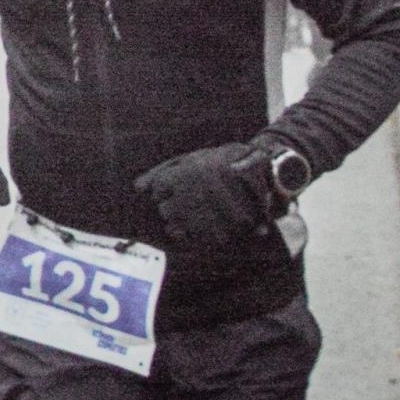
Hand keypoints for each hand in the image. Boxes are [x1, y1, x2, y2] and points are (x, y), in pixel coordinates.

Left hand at [130, 143, 274, 251]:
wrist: (262, 173)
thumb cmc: (220, 164)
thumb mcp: (190, 160)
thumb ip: (160, 173)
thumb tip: (137, 188)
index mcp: (182, 176)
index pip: (158, 191)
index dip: (167, 189)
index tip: (180, 185)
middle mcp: (190, 197)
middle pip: (165, 210)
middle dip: (174, 206)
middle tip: (192, 199)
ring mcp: (204, 216)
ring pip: (175, 227)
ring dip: (183, 221)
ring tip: (199, 211)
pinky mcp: (218, 232)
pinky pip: (194, 240)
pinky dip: (197, 234)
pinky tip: (206, 223)